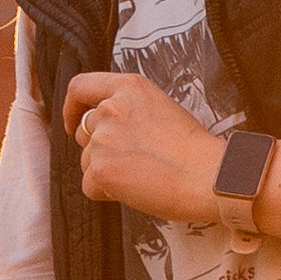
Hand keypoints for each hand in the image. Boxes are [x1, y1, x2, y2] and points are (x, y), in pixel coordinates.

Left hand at [62, 71, 226, 223]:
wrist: (209, 176)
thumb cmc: (194, 150)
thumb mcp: (161, 109)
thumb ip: (129, 111)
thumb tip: (102, 129)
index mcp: (130, 88)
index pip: (81, 86)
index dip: (71, 107)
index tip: (72, 123)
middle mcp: (112, 108)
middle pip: (84, 131)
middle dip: (100, 150)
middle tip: (132, 162)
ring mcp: (103, 138)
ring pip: (87, 162)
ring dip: (106, 172)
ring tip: (142, 175)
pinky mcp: (101, 169)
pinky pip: (90, 186)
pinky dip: (108, 193)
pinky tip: (137, 189)